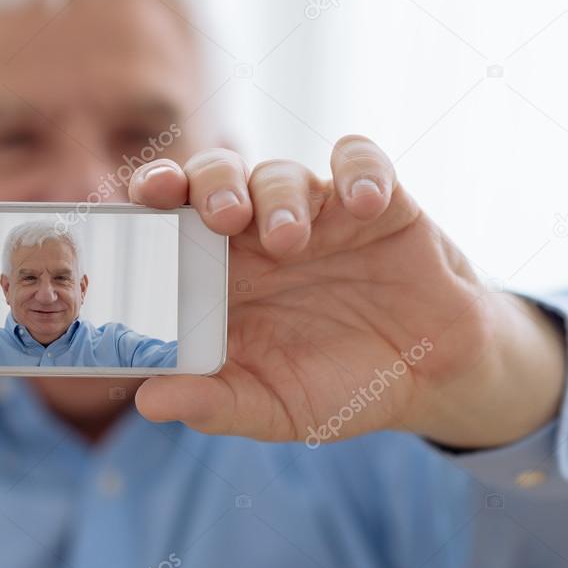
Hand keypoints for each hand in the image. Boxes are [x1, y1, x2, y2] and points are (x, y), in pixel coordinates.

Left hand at [131, 136, 565, 448]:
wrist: (427, 380)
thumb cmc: (331, 385)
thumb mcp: (271, 406)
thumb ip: (213, 403)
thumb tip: (147, 402)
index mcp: (216, 271)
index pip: (167, 216)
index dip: (149, 199)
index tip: (139, 203)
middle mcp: (256, 231)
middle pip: (215, 176)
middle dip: (210, 185)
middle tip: (222, 218)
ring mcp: (315, 212)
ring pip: (280, 173)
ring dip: (279, 197)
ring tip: (289, 241)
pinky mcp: (375, 202)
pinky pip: (360, 161)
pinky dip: (360, 170)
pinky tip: (364, 203)